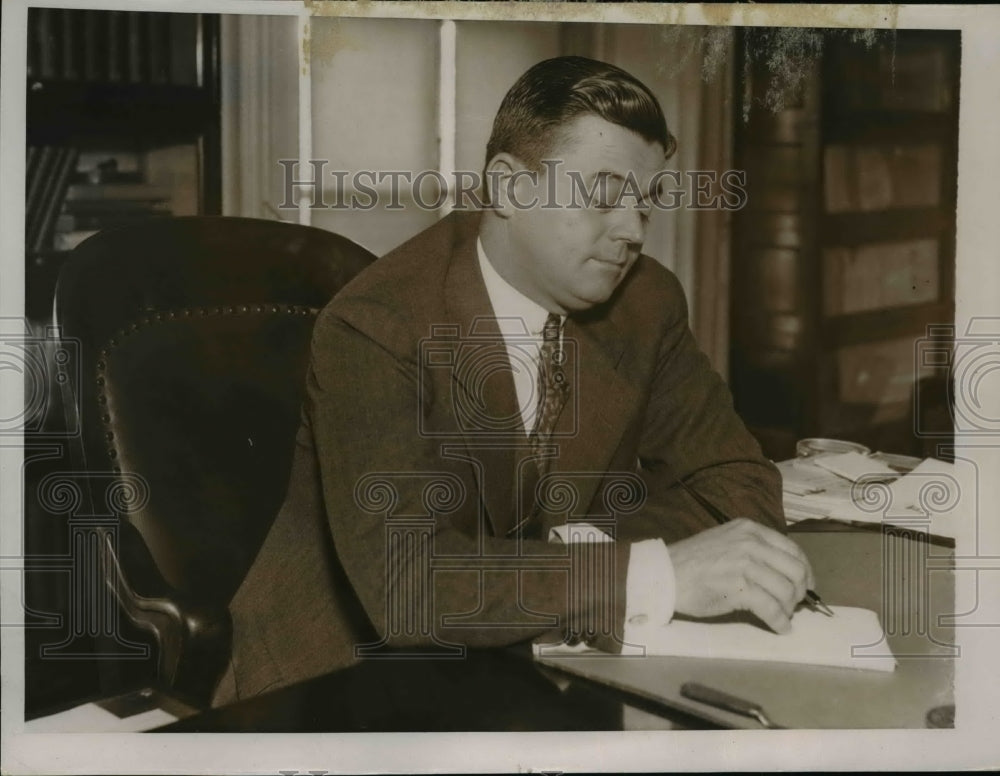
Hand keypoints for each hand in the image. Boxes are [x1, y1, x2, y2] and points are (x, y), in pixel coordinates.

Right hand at [668, 518, 814, 633]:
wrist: (665, 574)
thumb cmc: (692, 562)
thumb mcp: (726, 541)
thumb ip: (753, 550)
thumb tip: (781, 571)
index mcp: (749, 530)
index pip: (792, 549)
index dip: (805, 570)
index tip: (806, 585)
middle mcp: (750, 543)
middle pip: (794, 570)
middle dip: (799, 592)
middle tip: (793, 605)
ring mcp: (745, 564)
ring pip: (786, 590)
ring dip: (789, 609)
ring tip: (782, 616)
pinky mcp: (739, 587)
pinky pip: (771, 608)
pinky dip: (779, 621)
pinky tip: (779, 628)